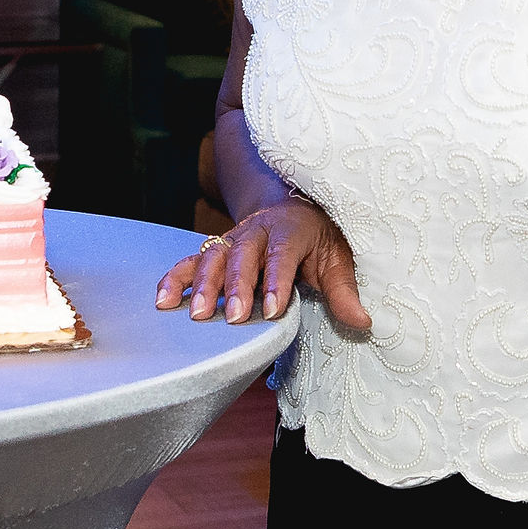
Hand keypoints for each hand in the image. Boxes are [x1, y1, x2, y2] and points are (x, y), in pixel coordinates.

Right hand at [154, 199, 370, 331]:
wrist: (292, 206)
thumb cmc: (318, 239)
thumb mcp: (338, 259)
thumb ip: (345, 291)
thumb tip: (363, 322)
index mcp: (290, 230)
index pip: (282, 255)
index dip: (277, 281)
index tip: (273, 310)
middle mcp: (257, 230)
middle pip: (243, 256)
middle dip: (236, 287)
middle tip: (232, 317)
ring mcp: (233, 238)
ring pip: (213, 257)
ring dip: (202, 285)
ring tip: (195, 314)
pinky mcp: (216, 249)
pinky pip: (191, 261)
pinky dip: (175, 278)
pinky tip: (163, 301)